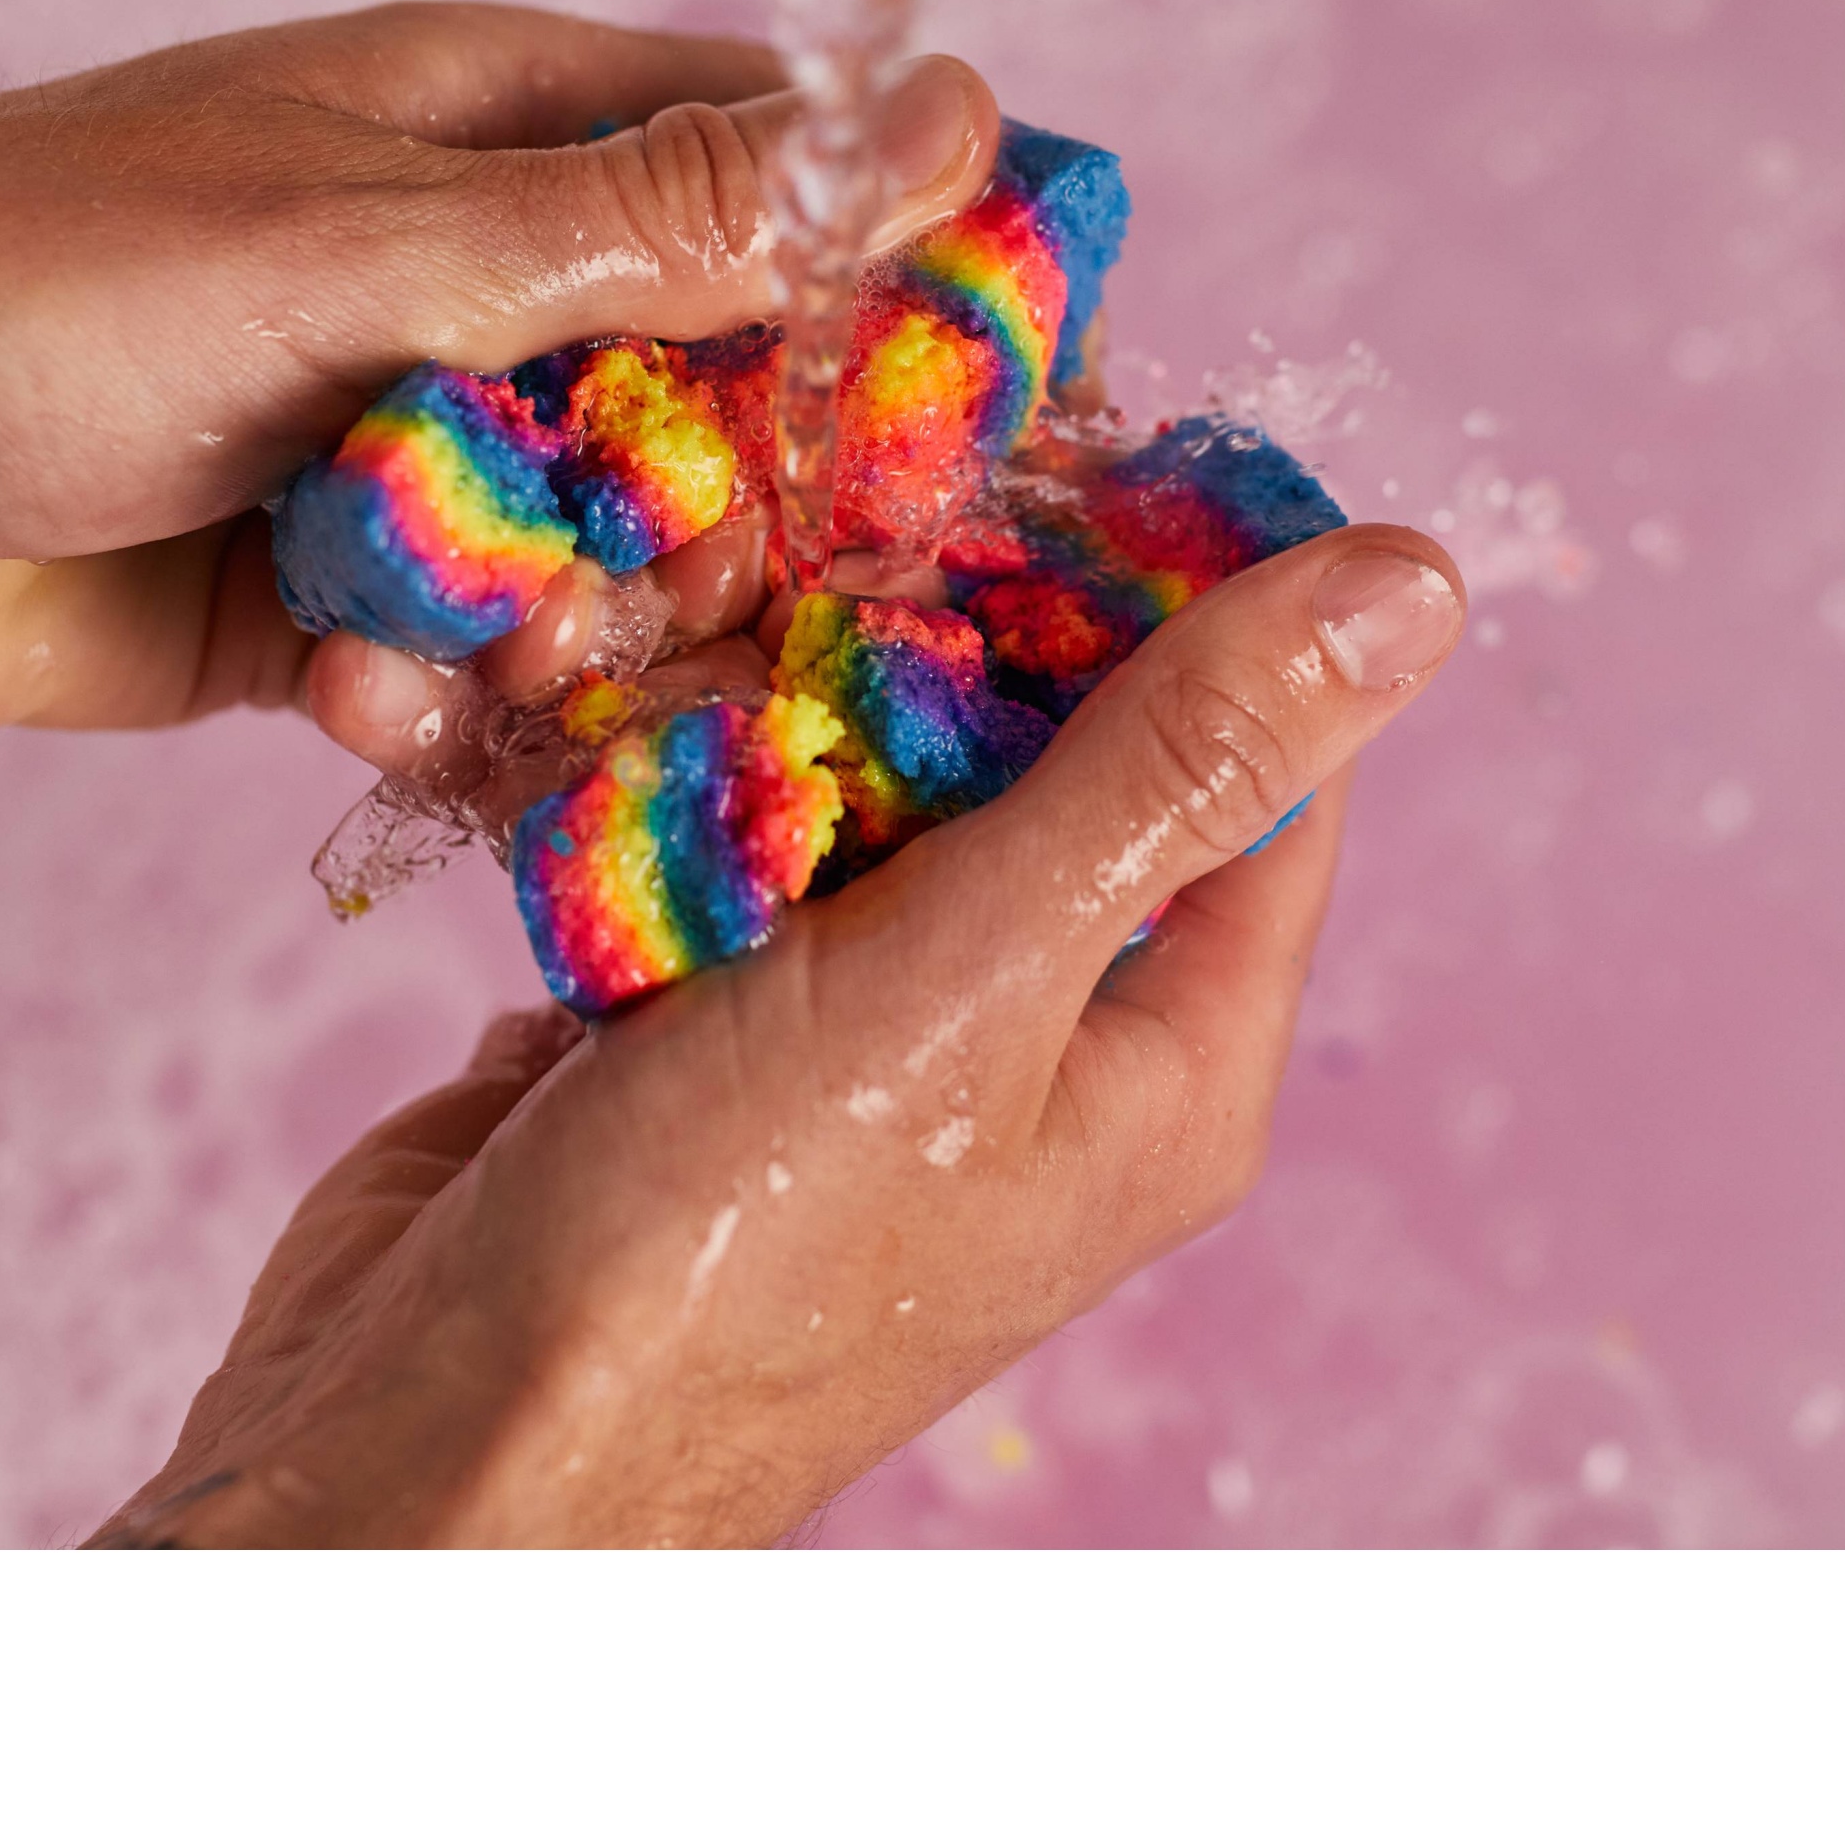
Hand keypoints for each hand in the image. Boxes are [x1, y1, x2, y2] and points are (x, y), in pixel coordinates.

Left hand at [0, 6, 998, 728]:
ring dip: (571, 631)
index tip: (1007, 423)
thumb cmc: (32, 280)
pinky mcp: (327, 610)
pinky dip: (431, 701)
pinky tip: (340, 696)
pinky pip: (469, 675)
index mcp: (508, 136)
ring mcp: (407, 461)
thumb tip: (950, 121)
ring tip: (474, 650)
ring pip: (610, 570)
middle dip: (727, 518)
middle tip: (671, 576)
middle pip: (724, 413)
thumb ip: (654, 219)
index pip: (794, 188)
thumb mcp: (368, 241)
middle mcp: (479, 294)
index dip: (915, 296)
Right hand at [97, 525, 1465, 1547]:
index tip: (1091, 409)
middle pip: (1044, 744)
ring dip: (777, 665)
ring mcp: (864, 1026)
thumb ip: (1174, 765)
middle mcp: (1037, 1036)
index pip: (1258, 760)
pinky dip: (668, 751)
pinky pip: (728, 825)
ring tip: (696, 551)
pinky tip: (597, 666)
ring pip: (864, 767)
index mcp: (1166, 1054)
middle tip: (857, 451)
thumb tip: (1415, 585)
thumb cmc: (728, 1250)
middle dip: (948, 602)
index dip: (1198, 576)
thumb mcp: (977, 976)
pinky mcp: (711, 1008)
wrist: (429, 1436)